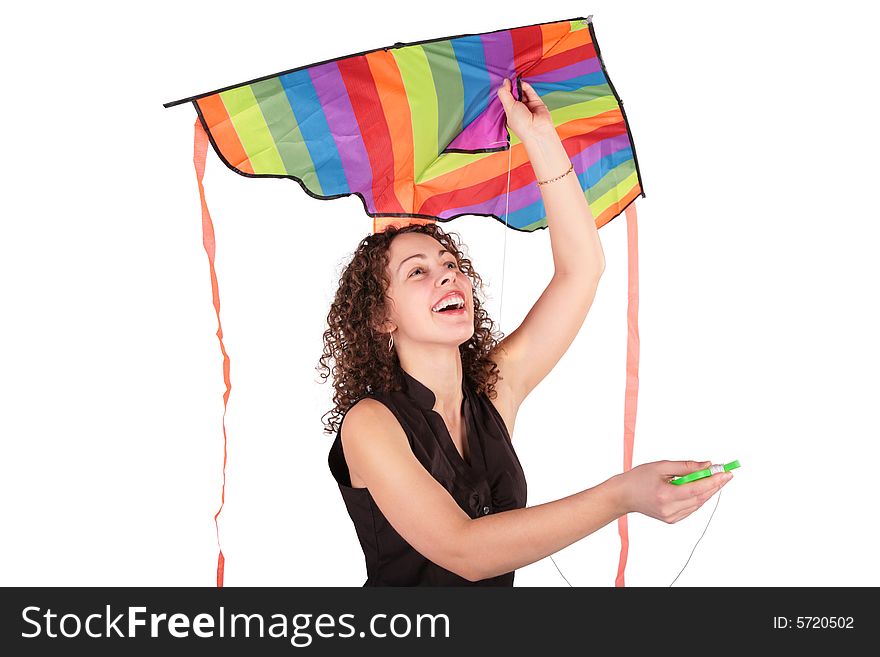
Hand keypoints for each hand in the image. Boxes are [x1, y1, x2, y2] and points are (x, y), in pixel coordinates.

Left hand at [496, 78, 555, 143]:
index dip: (504, 91)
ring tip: (516, 82)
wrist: (537, 130)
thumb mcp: (508, 107)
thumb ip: (505, 93)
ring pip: (522, 92)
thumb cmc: (521, 124)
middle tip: (509, 82)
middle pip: (513, 94)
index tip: (503, 83)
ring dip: (518, 86)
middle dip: (511, 87)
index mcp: (509, 113)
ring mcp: (527, 105)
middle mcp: (518, 109)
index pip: (505, 99)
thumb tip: (505, 82)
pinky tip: (522, 83)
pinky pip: (530, 92)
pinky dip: (526, 86)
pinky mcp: (536, 102)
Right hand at [615, 460, 733, 523]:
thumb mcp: (661, 466)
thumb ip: (686, 466)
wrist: (623, 496)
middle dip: (715, 485)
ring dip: (708, 491)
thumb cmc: (638, 479)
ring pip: (698, 503)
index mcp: (665, 495)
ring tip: (715, 478)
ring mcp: (671, 517)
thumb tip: (706, 465)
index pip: (696, 489)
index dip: (714, 481)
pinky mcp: (672, 520)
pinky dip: (698, 497)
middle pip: (700, 497)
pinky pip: (691, 508)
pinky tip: (700, 488)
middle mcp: (669, 509)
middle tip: (725, 474)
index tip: (726, 473)